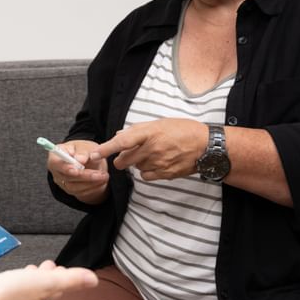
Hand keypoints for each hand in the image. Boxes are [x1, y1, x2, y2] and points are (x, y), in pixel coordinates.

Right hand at [0, 260, 98, 299]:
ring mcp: (11, 296)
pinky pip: (9, 284)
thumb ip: (70, 280)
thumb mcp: (46, 282)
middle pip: (42, 286)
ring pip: (26, 285)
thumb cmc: (9, 297)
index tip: (65, 269)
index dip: (63, 277)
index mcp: (42, 294)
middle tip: (50, 266)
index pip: (58, 287)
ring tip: (32, 268)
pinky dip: (14, 278)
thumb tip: (93, 279)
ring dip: (31, 276)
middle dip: (47, 275)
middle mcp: (28, 297)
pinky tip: (8, 275)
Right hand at [47, 139, 108, 203]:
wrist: (89, 159)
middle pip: (66, 176)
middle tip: (100, 174)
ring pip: (73, 187)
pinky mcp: (69, 189)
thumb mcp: (85, 146)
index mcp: (55, 155)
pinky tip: (102, 182)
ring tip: (105, 176)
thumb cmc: (84, 150)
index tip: (76, 170)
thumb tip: (80, 159)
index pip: (56, 163)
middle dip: (85, 176)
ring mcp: (61, 181)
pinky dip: (92, 188)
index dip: (65, 167)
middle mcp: (56, 170)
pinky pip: (80, 192)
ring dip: (91, 183)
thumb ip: (83, 152)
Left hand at [90, 119, 206, 180]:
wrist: (206, 146)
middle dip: (121, 159)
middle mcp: (152, 148)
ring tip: (152, 155)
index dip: (106, 148)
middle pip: (125, 160)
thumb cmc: (183, 130)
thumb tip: (118, 136)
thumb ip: (137, 130)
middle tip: (127, 155)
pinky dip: (147, 172)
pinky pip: (146, 176)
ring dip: (138, 163)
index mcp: (150, 132)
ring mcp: (159, 162)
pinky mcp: (165, 174)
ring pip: (135, 168)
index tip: (93, 154)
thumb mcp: (160, 123)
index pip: (122, 142)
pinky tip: (157, 164)